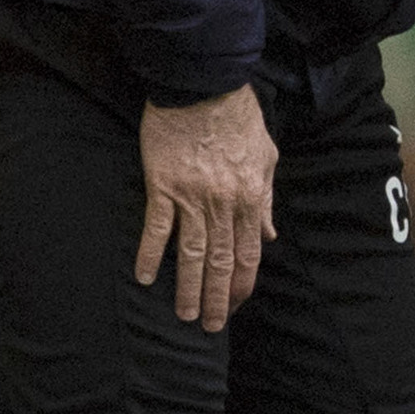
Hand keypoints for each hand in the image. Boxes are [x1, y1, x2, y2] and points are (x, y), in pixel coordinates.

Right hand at [136, 85, 277, 330]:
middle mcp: (224, 203)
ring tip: (184, 315)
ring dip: (188, 287)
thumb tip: (269, 235)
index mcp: (251, 196)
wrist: (204, 86)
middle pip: (222, 261)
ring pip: (193, 253)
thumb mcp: (266, 156)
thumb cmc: (238, 118)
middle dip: (218, 297)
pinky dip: (151, 254)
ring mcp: (192, 197)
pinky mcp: (163, 186)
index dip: (244, 284)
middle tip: (211, 327)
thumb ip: (266, 198)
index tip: (237, 306)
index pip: (249, 253)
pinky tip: (145, 278)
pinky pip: (157, 228)